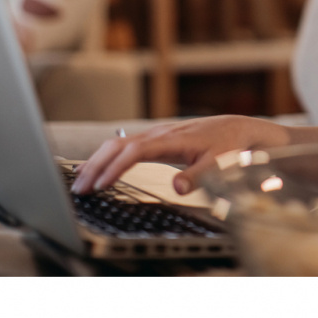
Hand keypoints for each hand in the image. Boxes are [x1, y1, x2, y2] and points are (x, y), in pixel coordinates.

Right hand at [70, 114, 288, 194]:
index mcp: (172, 140)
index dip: (115, 168)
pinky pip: (124, 145)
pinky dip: (106, 156)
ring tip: (80, 182)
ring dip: (96, 161)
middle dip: (95, 165)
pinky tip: (98, 169)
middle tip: (78, 188)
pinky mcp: (156, 139)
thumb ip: (199, 175)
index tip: (99, 185)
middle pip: (117, 146)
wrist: (238, 129)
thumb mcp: (220, 163)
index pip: (134, 152)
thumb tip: (177, 186)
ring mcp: (156, 135)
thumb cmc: (229, 146)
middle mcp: (159, 134)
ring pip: (117, 144)